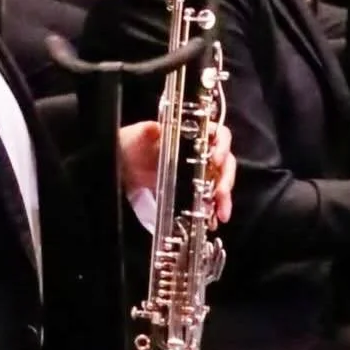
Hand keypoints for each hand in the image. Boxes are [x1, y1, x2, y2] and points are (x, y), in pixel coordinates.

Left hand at [117, 120, 235, 222]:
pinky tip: (213, 220)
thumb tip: (153, 128)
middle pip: (226, 162)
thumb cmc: (133, 144)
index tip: (216, 160)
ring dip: (224, 198)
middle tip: (220, 192)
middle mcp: (203, 152)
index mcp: (195, 134)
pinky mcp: (195, 190)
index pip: (220, 136)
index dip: (223, 146)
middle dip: (226, 179)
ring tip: (221, 213)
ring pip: (221, 182)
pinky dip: (214, 209)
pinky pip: (211, 198)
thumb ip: (147, 131)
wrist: (123, 164)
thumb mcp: (139, 135)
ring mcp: (201, 172)